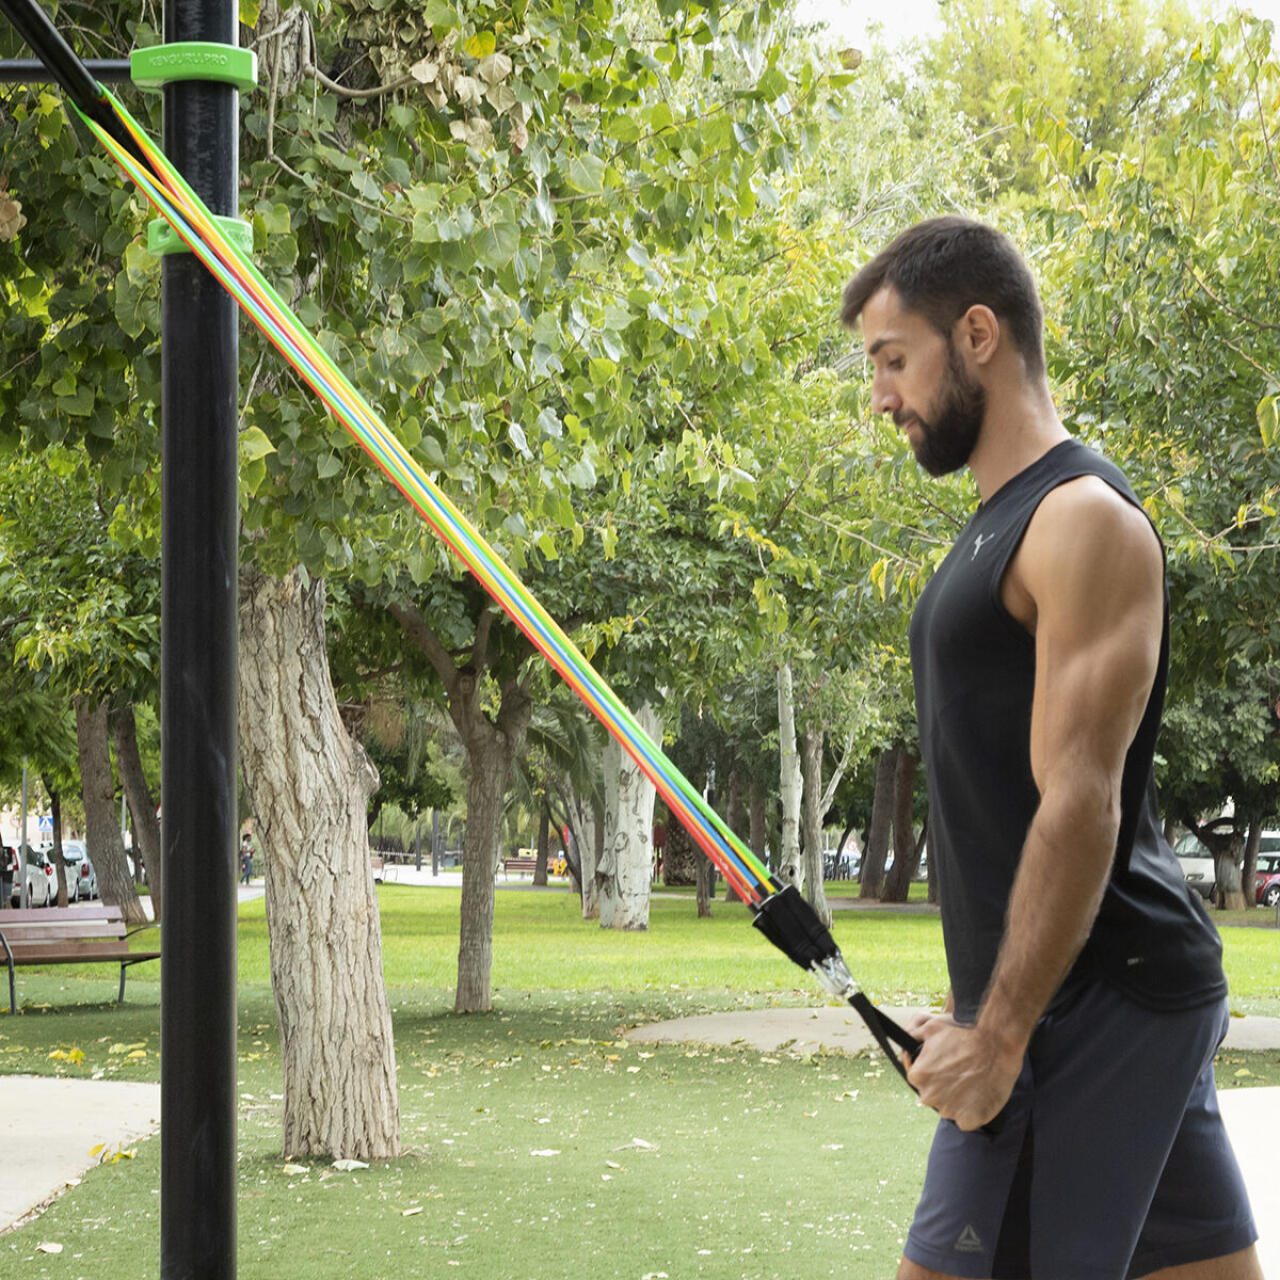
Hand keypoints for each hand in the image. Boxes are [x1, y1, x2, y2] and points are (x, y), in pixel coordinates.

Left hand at [905, 1017, 1021, 1131]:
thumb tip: (904, 1048)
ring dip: (957, 1099)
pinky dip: (971, 1111)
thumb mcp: (931, 1027)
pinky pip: (965, 1119)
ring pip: (949, 1107)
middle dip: (942, 1086)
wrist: (995, 1046)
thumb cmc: (963, 1034)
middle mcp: (929, 1096)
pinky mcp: (968, 1120)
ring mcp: (949, 1110)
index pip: (918, 1079)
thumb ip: (912, 1036)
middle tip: (959, 1073)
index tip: (945, 1066)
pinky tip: (978, 1095)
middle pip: (933, 1094)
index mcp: (918, 1076)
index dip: (932, 1071)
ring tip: (972, 1082)